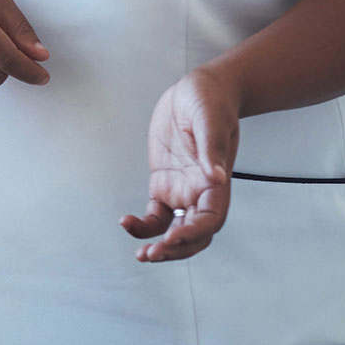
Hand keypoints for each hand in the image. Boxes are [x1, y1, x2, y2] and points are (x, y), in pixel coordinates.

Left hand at [120, 66, 238, 261]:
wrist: (200, 89)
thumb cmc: (211, 102)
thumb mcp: (211, 120)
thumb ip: (212, 149)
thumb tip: (215, 177)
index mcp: (216, 182)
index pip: (210, 220)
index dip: (194, 234)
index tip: (173, 237)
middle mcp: (201, 191)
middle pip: (194, 234)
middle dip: (176, 249)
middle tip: (153, 254)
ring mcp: (182, 189)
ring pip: (175, 230)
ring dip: (161, 245)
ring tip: (143, 255)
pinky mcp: (164, 182)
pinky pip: (156, 213)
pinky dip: (145, 225)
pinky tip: (129, 223)